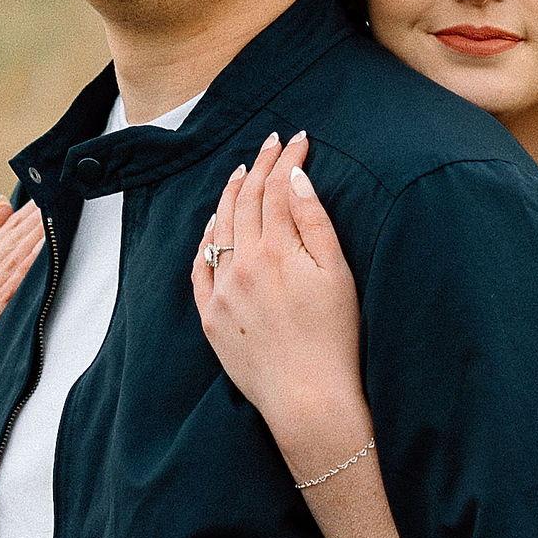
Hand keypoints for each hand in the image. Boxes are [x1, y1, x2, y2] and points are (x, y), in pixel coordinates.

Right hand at [0, 194, 43, 372]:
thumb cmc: (8, 346)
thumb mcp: (4, 296)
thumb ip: (0, 250)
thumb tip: (2, 201)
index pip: (0, 241)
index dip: (25, 218)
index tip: (49, 195)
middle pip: (3, 253)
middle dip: (32, 225)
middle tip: (57, 199)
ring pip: (4, 271)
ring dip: (31, 244)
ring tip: (54, 221)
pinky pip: (4, 298)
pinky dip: (23, 275)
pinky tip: (41, 258)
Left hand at [189, 135, 368, 471]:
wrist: (308, 398)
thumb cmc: (335, 337)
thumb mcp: (337, 273)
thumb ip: (314, 221)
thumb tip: (294, 179)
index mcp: (276, 250)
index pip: (277, 189)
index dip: (286, 159)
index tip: (297, 139)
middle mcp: (242, 264)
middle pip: (246, 201)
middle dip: (259, 166)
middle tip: (270, 143)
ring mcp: (222, 291)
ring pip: (219, 228)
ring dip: (230, 195)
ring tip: (240, 171)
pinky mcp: (211, 317)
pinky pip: (200, 268)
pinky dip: (206, 240)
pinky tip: (214, 224)